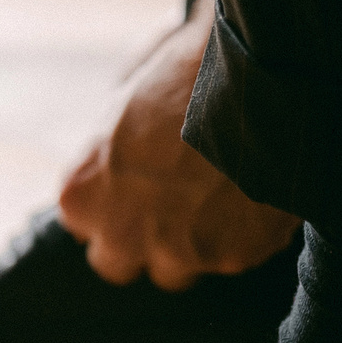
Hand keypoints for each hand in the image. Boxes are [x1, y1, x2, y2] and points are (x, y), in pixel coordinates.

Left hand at [56, 0, 302, 289]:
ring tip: (217, 197)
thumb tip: (115, 157)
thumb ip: (108, 145)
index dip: (110, 204)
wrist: (260, 77)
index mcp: (82, 192)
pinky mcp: (233, 259)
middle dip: (138, 239)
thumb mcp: (124, 95)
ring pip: (176, 270)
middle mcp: (121, 233)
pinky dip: (240, 235)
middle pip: (118, 262)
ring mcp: (177, 252)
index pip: (81, 224)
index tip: (134, 187)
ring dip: (188, 244)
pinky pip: (231, 258)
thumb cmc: (185, 73)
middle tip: (167, 204)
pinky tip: (253, 193)